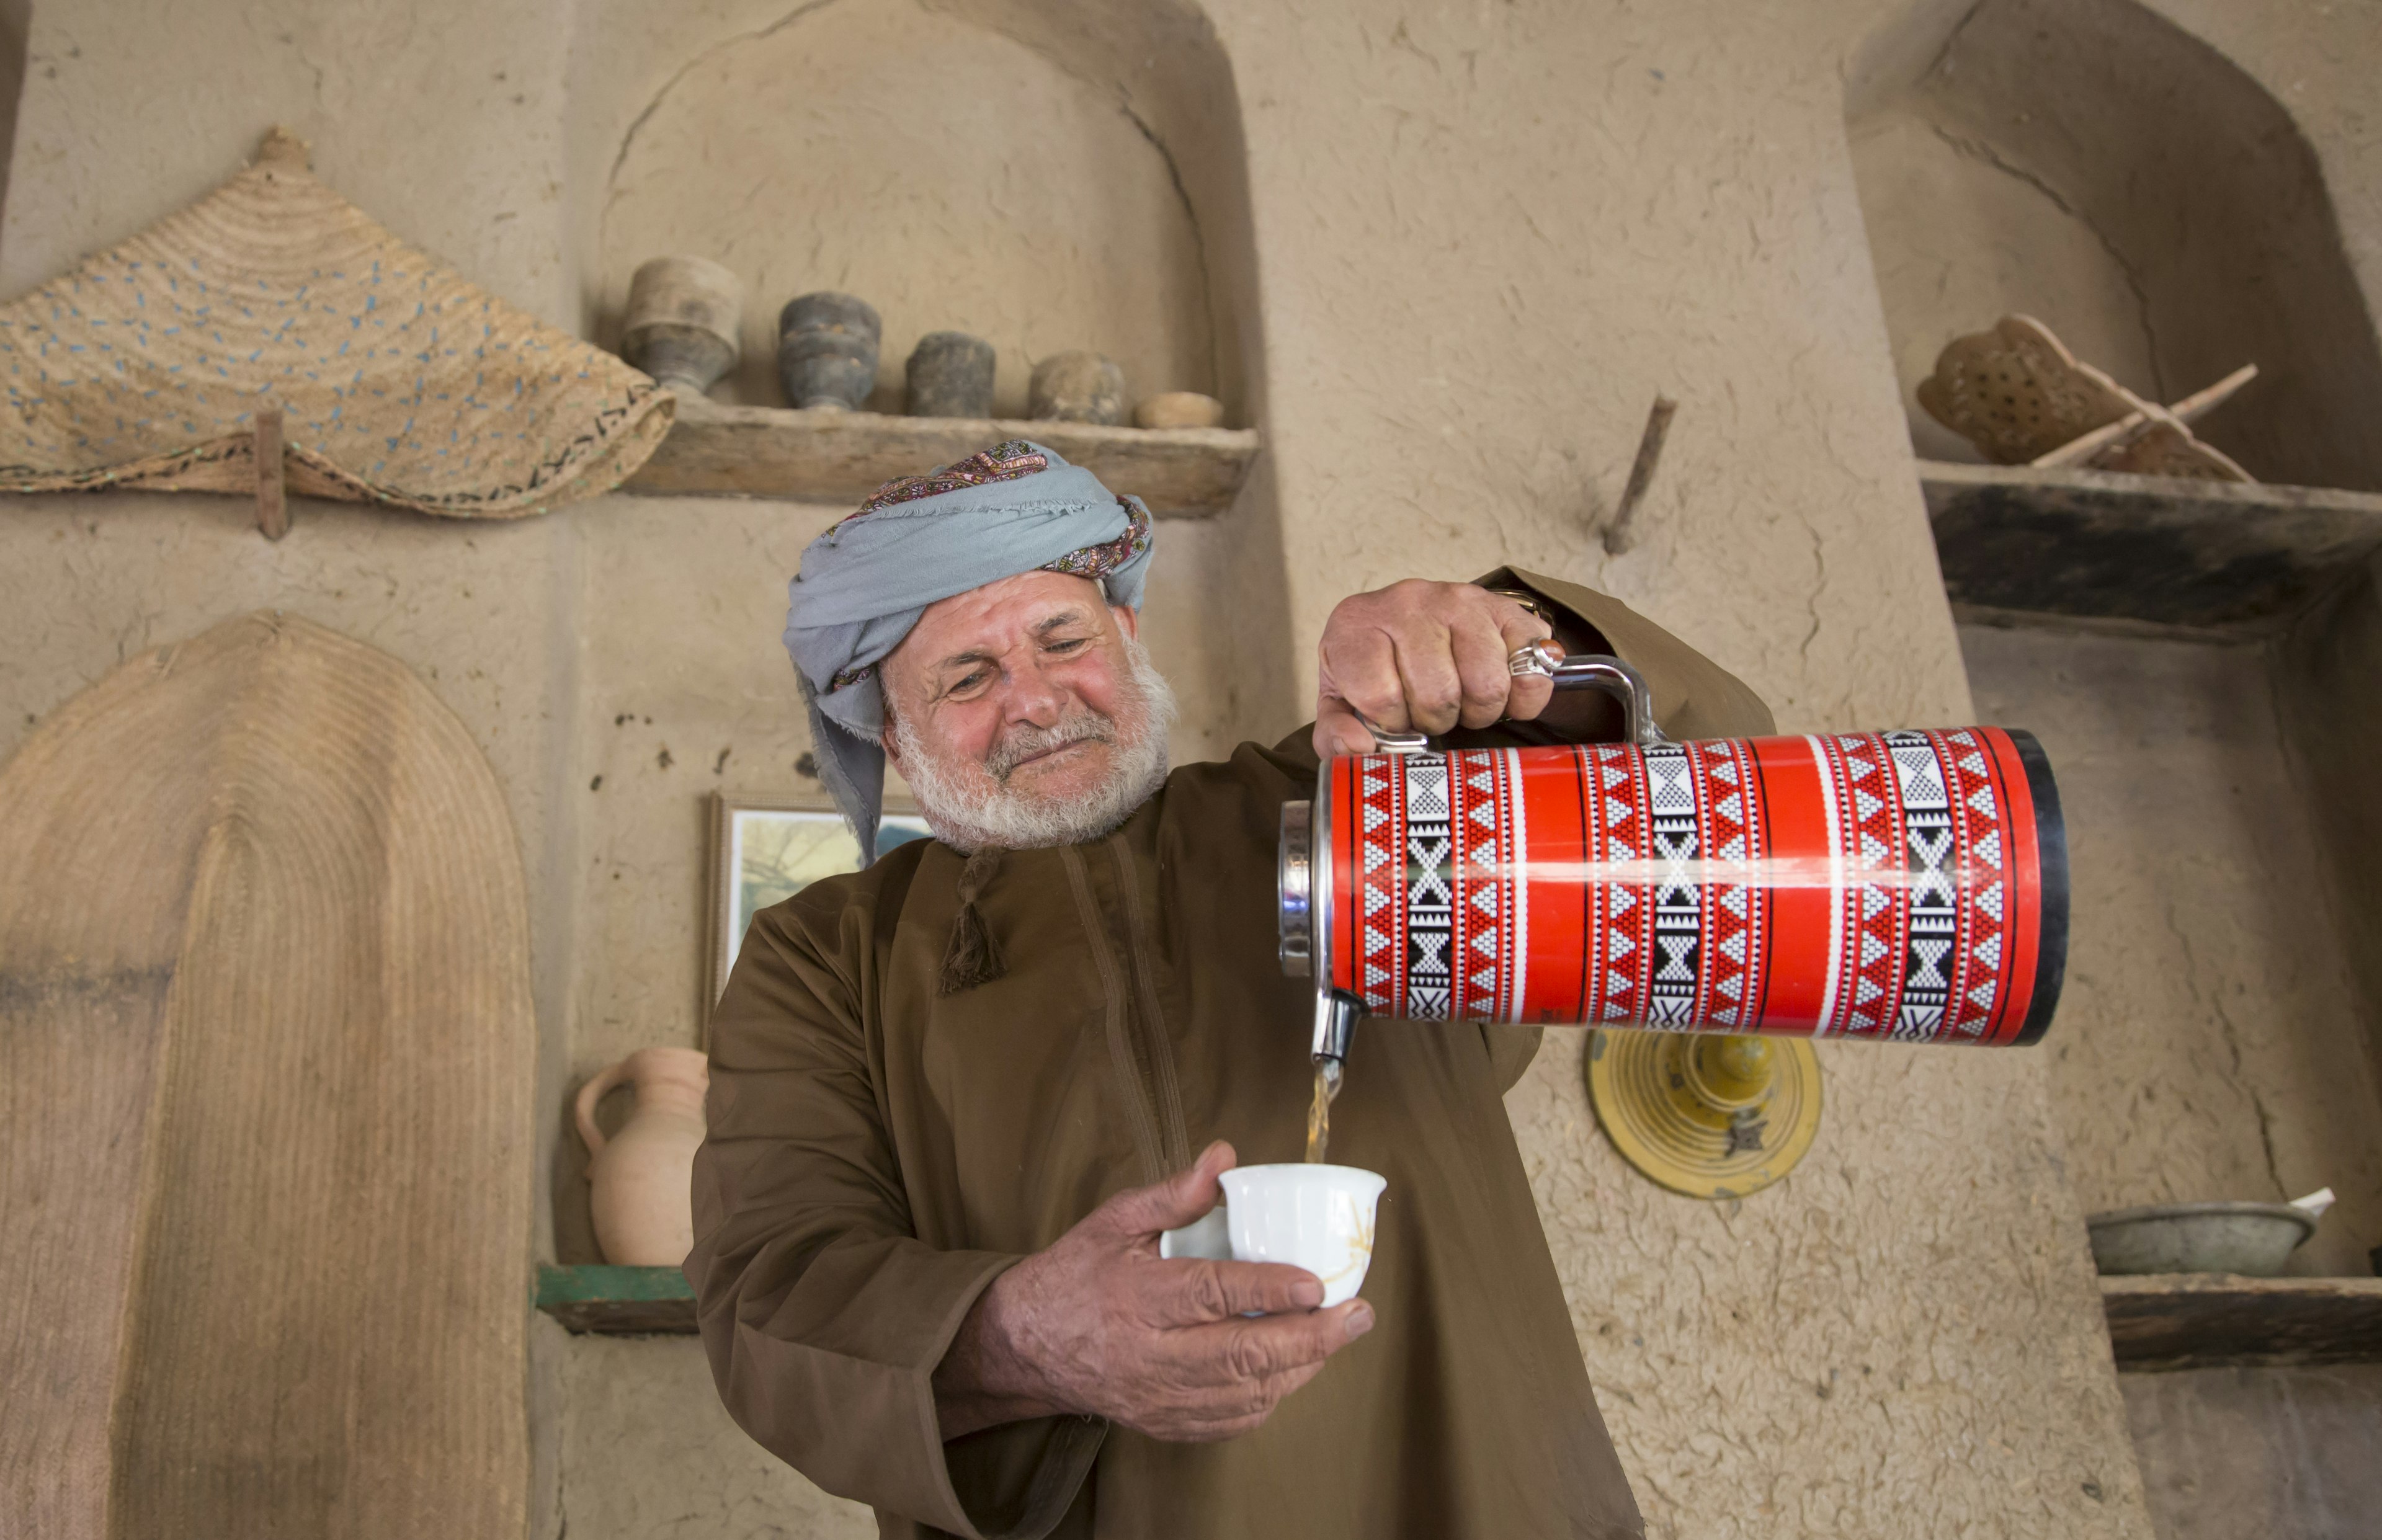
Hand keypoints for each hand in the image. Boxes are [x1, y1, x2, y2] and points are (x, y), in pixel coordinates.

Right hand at [931, 1142, 1374, 1441]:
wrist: (1028, 1347)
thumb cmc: (1077, 1275)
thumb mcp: (1114, 1221)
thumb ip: (1172, 1195)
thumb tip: (1224, 1158)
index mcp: (1138, 1298)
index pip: (1210, 1294)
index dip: (1268, 1288)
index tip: (1315, 1283)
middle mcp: (1150, 1355)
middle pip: (1241, 1354)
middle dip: (1309, 1338)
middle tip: (1357, 1315)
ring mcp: (1159, 1397)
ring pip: (1245, 1393)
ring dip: (1300, 1368)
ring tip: (1337, 1337)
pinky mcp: (1166, 1423)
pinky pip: (1231, 1420)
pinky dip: (1270, 1397)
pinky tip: (1293, 1369)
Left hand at [1314, 580, 1557, 756]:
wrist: (1409, 623)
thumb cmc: (1374, 669)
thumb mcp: (1341, 701)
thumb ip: (1335, 733)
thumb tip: (1358, 748)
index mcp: (1356, 626)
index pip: (1379, 696)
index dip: (1391, 722)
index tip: (1392, 715)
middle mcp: (1407, 602)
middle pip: (1437, 695)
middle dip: (1436, 719)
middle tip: (1429, 709)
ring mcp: (1460, 600)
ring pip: (1486, 686)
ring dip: (1477, 710)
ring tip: (1461, 699)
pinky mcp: (1505, 608)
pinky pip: (1530, 669)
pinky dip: (1523, 697)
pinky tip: (1500, 690)